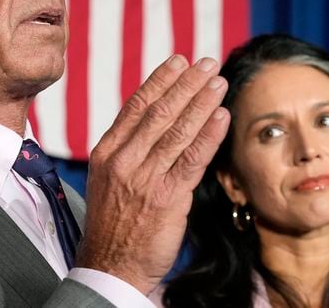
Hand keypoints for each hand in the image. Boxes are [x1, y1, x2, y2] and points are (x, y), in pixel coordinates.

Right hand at [76, 54, 229, 294]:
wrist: (110, 266)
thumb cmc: (114, 224)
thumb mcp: (109, 179)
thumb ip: (130, 150)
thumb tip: (157, 120)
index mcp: (107, 152)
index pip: (136, 106)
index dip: (161, 81)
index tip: (179, 61)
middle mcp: (123, 161)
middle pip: (160, 112)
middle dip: (187, 84)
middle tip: (207, 63)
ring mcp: (144, 179)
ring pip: (177, 131)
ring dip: (201, 102)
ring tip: (219, 82)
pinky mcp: (167, 198)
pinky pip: (192, 159)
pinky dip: (209, 135)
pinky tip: (222, 117)